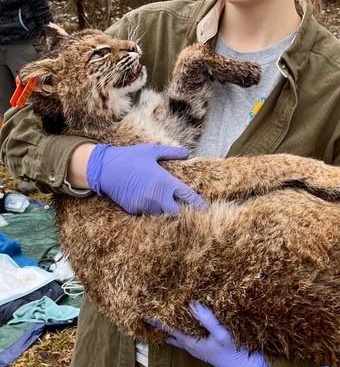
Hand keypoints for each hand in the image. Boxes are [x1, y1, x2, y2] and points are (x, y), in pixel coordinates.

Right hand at [86, 143, 207, 214]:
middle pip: (177, 213)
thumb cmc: (130, 157)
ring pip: (162, 215)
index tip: (207, 210)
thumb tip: (187, 153)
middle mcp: (157, 196)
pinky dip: (151, 211)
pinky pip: (147, 214)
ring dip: (166, 212)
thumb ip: (171, 153)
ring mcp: (145, 205)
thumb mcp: (152, 151)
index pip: (187, 196)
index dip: (199, 204)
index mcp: (165, 182)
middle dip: (183, 213)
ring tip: (169, 208)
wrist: (104, 168)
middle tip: (187, 211)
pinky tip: (151, 205)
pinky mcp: (134, 210)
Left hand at [147, 302, 270, 366]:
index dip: (156, 320)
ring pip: (175, 336)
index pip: (167, 329)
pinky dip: (177, 329)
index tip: (142, 311)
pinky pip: (184, 336)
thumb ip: (207, 319)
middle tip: (145, 312)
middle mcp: (189, 345)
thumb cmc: (232, 350)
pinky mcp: (201, 346)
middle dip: (157, 324)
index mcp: (190, 341)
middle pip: (167, 333)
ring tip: (156, 316)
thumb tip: (191, 302)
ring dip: (166, 327)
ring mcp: (195, 347)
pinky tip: (179, 322)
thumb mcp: (221, 334)